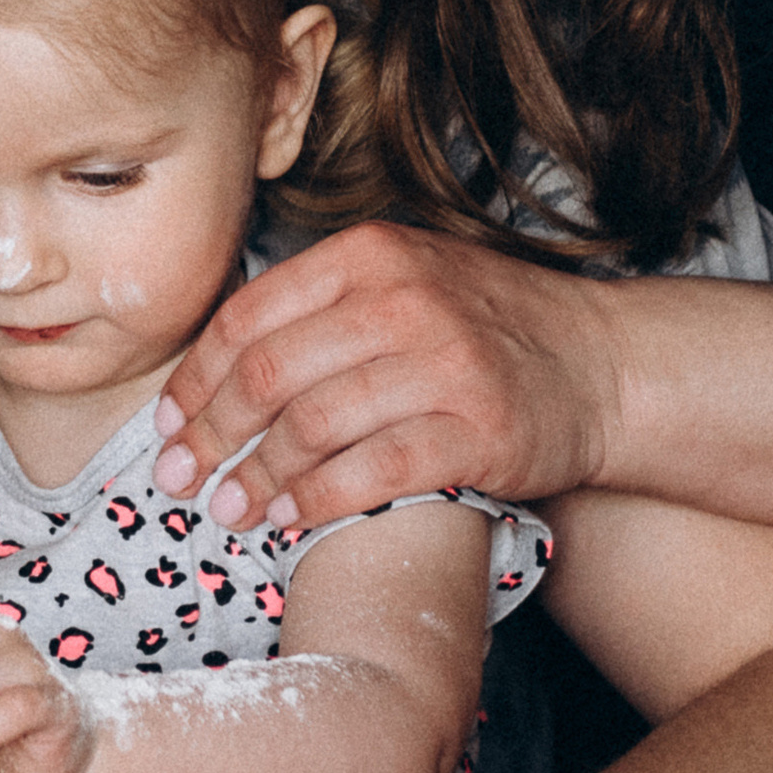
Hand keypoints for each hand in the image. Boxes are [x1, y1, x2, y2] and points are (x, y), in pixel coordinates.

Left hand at [151, 223, 621, 533]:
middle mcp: (404, 299)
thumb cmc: (486, 327)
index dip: (196, 377)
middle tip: (179, 479)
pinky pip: (374, 470)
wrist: (605, 363)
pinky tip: (291, 518)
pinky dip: (320, 499)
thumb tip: (215, 367)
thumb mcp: (405, 279)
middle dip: (211, 434)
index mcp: (370, 254)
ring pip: (313, 426)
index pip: (249, 315)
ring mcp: (444, 363)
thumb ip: (321, 306)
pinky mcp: (477, 429)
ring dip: (258, 476)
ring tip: (228, 509)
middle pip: (269, 373)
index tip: (167, 423)